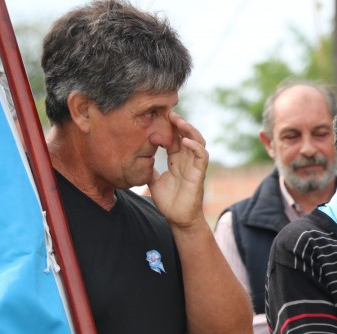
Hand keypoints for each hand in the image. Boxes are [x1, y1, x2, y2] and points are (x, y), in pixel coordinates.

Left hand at [147, 111, 208, 230]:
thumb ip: (147, 168)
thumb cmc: (168, 201)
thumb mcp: (152, 180)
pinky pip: (201, 156)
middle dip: (178, 122)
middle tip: (168, 112)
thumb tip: (135, 158)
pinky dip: (194, 146)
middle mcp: (186, 160)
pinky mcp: (199, 173)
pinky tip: (184, 141)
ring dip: (189, 130)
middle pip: (186, 134)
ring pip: (197, 141)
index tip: (157, 115)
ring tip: (178, 121)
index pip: (173, 137)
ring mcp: (194, 166)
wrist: (177, 219)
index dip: (167, 126)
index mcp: (176, 160)